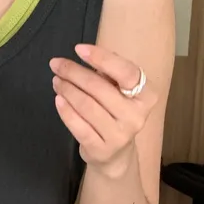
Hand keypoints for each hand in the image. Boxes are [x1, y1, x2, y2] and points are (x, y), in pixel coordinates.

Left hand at [50, 44, 157, 177]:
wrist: (116, 154)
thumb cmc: (117, 113)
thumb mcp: (121, 91)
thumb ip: (109, 72)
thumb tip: (86, 53)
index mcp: (147, 96)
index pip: (126, 72)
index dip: (102, 58)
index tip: (78, 49)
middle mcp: (136, 116)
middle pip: (100, 88)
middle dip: (74, 73)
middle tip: (57, 64)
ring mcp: (120, 135)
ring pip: (87, 106)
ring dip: (67, 90)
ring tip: (56, 80)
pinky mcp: (102, 149)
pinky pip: (79, 127)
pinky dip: (66, 111)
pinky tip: (58, 100)